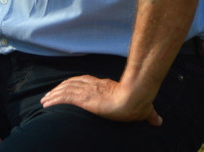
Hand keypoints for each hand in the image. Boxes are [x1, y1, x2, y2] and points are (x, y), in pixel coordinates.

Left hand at [40, 74, 161, 125]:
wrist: (134, 98)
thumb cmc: (139, 103)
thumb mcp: (144, 110)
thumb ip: (149, 115)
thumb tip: (159, 121)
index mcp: (104, 86)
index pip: (84, 82)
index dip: (73, 85)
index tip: (65, 89)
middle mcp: (93, 86)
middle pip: (70, 84)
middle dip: (58, 89)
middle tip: (49, 95)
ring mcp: (87, 91)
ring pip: (65, 90)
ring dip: (53, 94)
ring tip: (44, 100)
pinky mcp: (83, 98)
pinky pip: (64, 98)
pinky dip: (54, 100)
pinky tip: (47, 104)